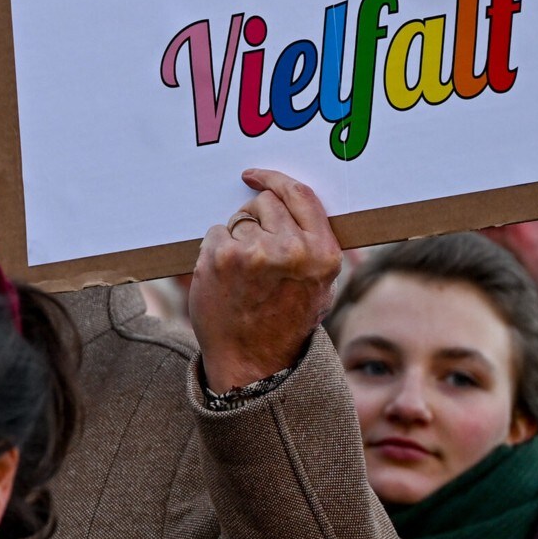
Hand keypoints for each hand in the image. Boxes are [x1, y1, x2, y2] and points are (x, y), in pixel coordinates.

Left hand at [189, 169, 342, 392]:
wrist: (253, 363)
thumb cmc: (284, 323)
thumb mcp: (319, 287)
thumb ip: (312, 246)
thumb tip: (291, 204)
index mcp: (322, 254)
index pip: (300, 195)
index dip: (275, 179)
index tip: (256, 175)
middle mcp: (292, 249)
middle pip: (265, 203)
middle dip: (254, 217)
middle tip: (251, 248)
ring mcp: (255, 251)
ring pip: (239, 218)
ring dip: (235, 237)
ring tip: (241, 274)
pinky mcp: (222, 257)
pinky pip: (215, 234)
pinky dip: (215, 250)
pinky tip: (224, 278)